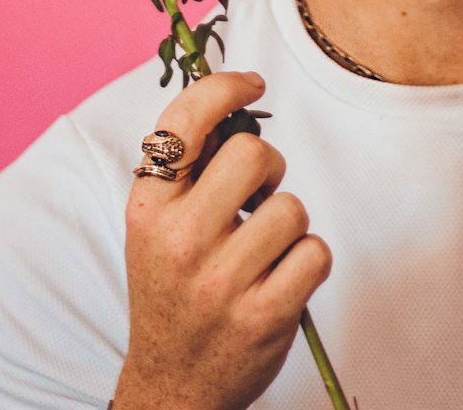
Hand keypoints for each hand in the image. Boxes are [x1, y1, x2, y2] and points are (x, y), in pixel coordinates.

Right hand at [112, 71, 332, 409]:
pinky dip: (308, 261)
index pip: (185, 121)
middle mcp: (178, 241)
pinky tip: (281, 278)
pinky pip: (315, 252)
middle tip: (259, 193)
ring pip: (292, 207)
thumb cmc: (173, 290)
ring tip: (262, 250)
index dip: (224, 87)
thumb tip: (234, 103)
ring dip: (288, 224)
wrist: (172, 387)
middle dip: (269, 166)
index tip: (251, 84)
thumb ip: (188, 167)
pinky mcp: (263, 318)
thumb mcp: (156, 225)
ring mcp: (221, 283)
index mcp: (147, 208)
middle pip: (253, 153)